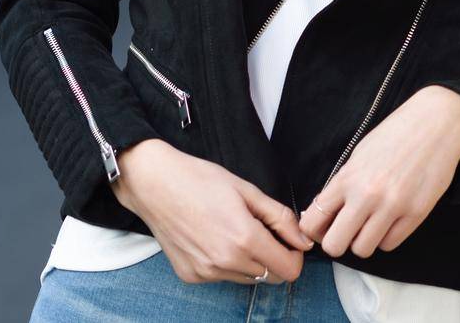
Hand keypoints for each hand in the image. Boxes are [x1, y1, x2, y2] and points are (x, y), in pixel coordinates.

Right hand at [112, 138, 313, 283]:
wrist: (155, 185)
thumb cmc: (200, 180)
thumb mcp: (248, 191)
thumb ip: (281, 219)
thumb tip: (304, 241)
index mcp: (244, 239)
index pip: (289, 270)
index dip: (295, 254)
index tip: (289, 240)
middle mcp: (226, 262)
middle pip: (271, 277)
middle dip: (276, 257)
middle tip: (263, 231)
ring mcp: (207, 272)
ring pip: (248, 279)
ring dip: (252, 261)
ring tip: (235, 231)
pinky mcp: (192, 276)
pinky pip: (223, 277)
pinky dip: (227, 263)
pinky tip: (215, 238)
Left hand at [298, 85, 459, 257]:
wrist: (437, 123)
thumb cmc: (396, 135)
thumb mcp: (359, 155)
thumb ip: (342, 186)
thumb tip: (324, 214)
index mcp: (347, 177)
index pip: (312, 222)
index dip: (315, 231)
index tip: (324, 228)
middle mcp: (367, 195)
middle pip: (335, 245)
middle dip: (338, 242)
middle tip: (347, 231)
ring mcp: (392, 206)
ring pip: (363, 250)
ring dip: (364, 240)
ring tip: (372, 223)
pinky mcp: (416, 214)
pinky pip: (390, 244)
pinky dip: (387, 237)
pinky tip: (391, 219)